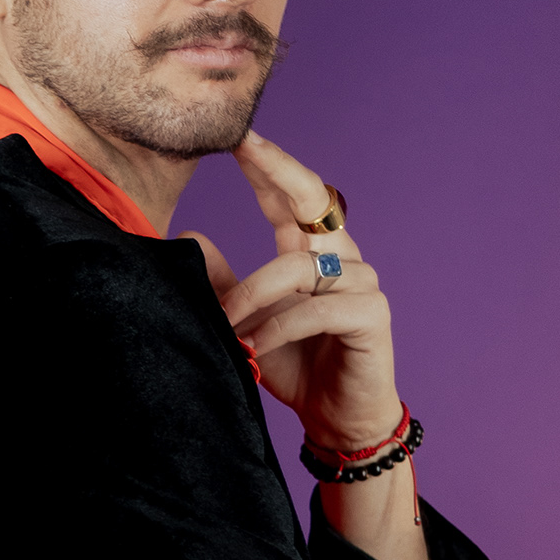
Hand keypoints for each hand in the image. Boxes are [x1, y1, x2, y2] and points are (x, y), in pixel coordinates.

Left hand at [182, 129, 401, 455]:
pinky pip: (315, 308)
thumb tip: (188, 237)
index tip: (236, 137)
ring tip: (226, 329)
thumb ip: (222, 283)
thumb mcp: (246, 322)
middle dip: (277, 170)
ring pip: (295, 267)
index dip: (265, 166)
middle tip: (244, 147)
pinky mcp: (371, 314)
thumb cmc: (293, 366)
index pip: (287, 197)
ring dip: (250, 297)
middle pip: (312, 198)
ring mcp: (360, 282)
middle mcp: (340, 256)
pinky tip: (254, 348)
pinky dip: (278, 328)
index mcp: (310, 252)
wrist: (337, 422)